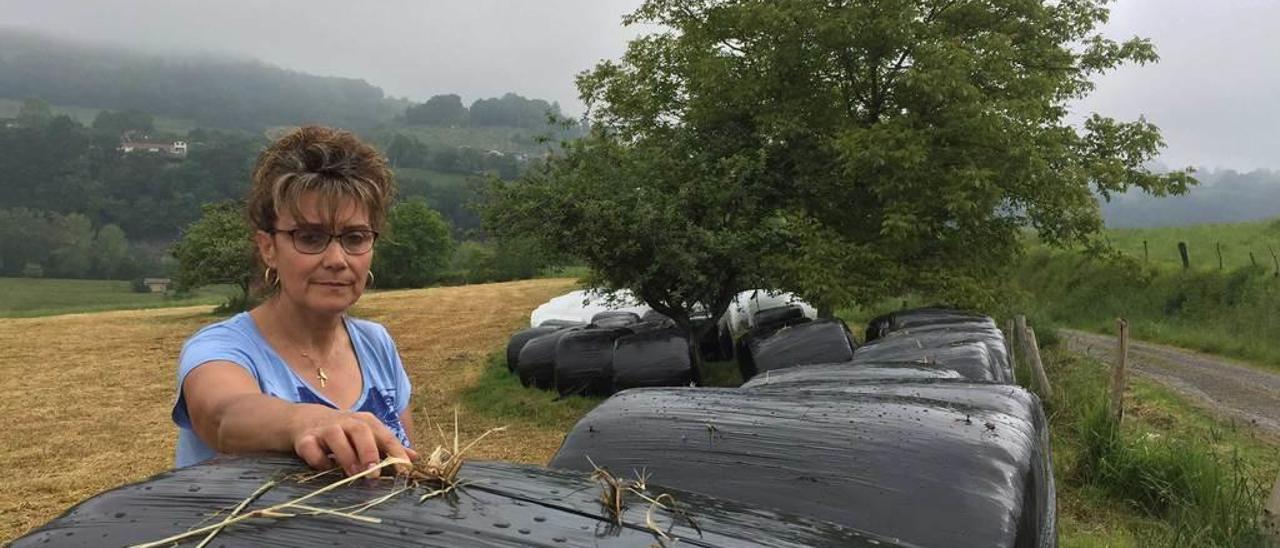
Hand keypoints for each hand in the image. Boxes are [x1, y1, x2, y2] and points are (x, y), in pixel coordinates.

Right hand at [289, 407, 417, 477]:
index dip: (397, 452)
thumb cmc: (345, 431)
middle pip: (361, 431)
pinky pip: (312, 449)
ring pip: (336, 438)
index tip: (405, 470)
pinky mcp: (305, 440)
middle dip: (369, 451)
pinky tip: (326, 468)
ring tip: (354, 474)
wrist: (305, 419)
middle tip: (374, 473)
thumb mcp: (368, 435)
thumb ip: (390, 447)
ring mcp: (325, 429)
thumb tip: (415, 458)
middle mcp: (346, 422)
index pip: (385, 436)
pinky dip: (319, 460)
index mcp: (366, 422)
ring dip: (346, 457)